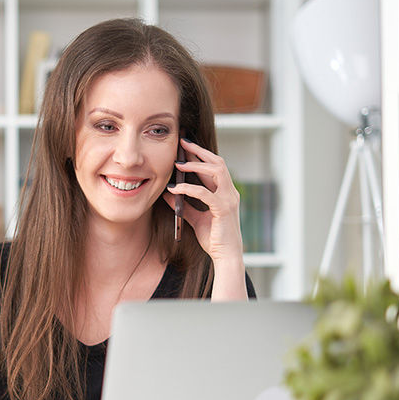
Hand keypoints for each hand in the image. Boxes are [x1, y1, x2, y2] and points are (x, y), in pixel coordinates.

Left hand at [163, 138, 243, 261]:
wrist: (226, 256)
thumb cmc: (214, 238)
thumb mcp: (196, 219)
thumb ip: (184, 206)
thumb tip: (168, 193)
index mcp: (226, 193)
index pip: (214, 167)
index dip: (201, 155)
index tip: (185, 145)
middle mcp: (230, 193)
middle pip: (218, 163)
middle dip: (200, 151)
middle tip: (182, 143)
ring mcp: (229, 200)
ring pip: (216, 171)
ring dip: (196, 165)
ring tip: (178, 163)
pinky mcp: (223, 209)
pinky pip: (205, 193)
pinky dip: (189, 188)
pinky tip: (176, 187)